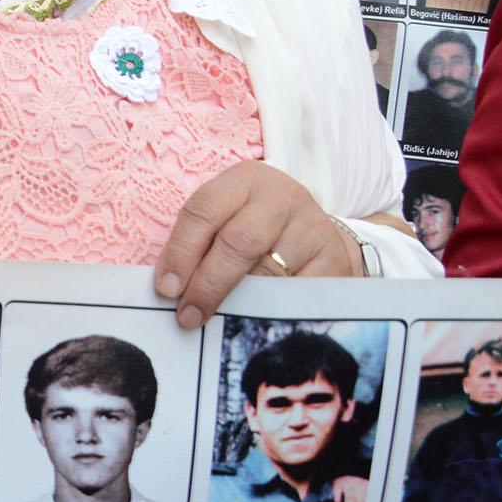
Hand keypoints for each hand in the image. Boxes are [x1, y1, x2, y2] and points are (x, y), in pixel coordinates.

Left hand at [154, 162, 363, 327]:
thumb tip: (171, 289)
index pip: (204, 210)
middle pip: (238, 241)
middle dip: (208, 283)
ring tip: (217, 320)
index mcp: (245, 180)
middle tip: (188, 314)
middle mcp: (282, 196)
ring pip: (268, 272)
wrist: (317, 238)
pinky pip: (297, 293)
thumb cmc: (256, 231)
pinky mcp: (334, 259)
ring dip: (237, 301)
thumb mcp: (227, 221)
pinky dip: (272, 311)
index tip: (167, 288)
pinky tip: (254, 321)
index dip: (181, 251)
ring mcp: (313, 226)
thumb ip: (200, 245)